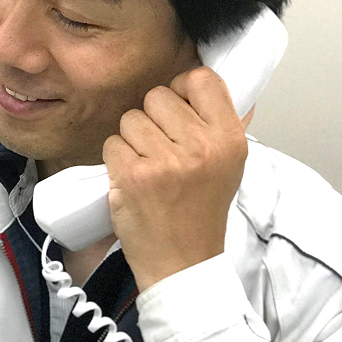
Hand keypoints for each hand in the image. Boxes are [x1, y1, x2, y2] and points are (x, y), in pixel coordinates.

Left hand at [103, 67, 249, 291]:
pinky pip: (112, 143)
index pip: (201, 79)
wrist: (183, 262)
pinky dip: (116, 160)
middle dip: (152, 119)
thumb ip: (219, 123)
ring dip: (131, 140)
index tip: (178, 110)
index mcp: (229, 139)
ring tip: (148, 167)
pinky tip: (133, 180)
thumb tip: (207, 82)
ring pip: (130, 118)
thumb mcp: (229, 166)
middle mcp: (201, 146)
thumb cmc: (201, 213)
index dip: (182, 89)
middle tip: (162, 150)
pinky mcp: (133, 176)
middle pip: (157, 95)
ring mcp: (165, 161)